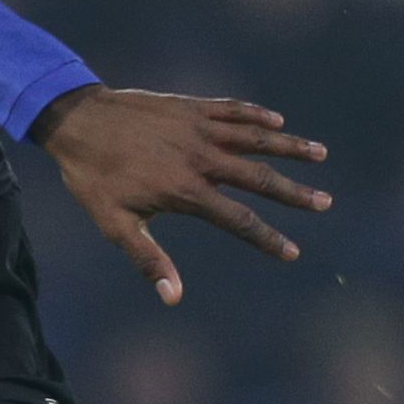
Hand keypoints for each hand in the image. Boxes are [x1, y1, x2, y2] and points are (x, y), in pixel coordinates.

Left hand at [32, 86, 327, 305]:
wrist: (77, 120)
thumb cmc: (94, 177)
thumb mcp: (115, 224)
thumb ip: (148, 259)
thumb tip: (173, 297)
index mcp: (186, 190)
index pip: (238, 220)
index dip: (268, 238)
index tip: (293, 252)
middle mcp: (200, 157)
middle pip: (259, 177)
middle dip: (295, 192)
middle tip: (326, 203)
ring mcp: (198, 128)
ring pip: (255, 137)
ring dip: (289, 146)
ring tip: (320, 154)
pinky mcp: (190, 106)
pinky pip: (232, 110)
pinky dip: (256, 115)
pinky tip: (277, 122)